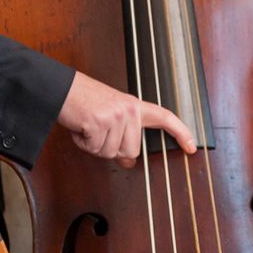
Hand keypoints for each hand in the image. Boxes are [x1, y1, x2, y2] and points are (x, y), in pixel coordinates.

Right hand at [58, 71, 196, 165]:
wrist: (61, 88)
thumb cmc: (84, 101)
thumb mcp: (110, 116)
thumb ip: (123, 136)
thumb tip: (128, 163)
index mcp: (134, 106)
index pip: (164, 118)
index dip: (180, 133)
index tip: (192, 147)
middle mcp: (129, 110)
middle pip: (131, 152)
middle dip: (112, 149)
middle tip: (98, 131)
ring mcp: (116, 116)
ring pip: (112, 153)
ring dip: (96, 146)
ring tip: (88, 127)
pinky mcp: (100, 122)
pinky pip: (95, 149)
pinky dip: (84, 144)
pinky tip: (81, 128)